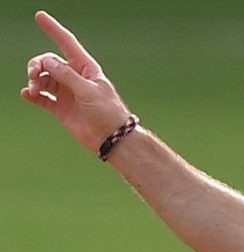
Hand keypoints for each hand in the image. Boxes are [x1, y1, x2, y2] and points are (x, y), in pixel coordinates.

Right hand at [21, 11, 131, 151]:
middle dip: (37, 65)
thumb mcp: (88, 90)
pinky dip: (33, 94)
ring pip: (43, 79)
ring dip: (34, 81)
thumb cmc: (107, 112)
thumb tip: (47, 61)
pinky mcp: (61, 108)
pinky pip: (42, 97)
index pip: (67, 44)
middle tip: (33, 75)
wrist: (111, 138)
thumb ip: (66, 75)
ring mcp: (67, 93)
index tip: (40, 16)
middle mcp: (75, 78)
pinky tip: (27, 94)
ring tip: (32, 90)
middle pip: (49, 62)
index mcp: (86, 68)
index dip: (54, 29)